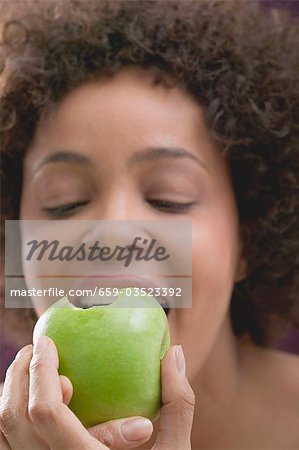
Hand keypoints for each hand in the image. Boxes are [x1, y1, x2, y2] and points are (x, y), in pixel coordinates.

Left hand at [0, 337, 194, 449]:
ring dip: (9, 392)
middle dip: (20, 373)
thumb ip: (177, 405)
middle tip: (37, 347)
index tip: (47, 342)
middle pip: (15, 418)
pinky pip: (4, 445)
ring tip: (27, 367)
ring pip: (2, 432)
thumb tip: (174, 354)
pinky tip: (24, 399)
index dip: (41, 371)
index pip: (47, 413)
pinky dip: (7, 416)